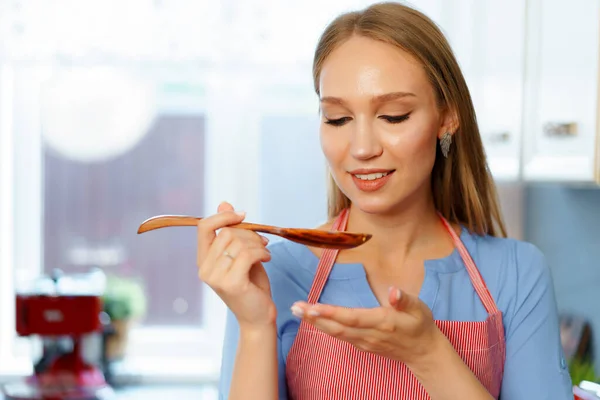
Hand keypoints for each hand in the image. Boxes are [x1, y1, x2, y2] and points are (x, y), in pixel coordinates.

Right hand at [197, 202, 275, 329]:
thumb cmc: (250, 285)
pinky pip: (247, 254)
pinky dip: (262, 252)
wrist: (258, 316)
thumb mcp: (240, 254)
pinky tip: (268, 258)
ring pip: (239, 243)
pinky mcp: (231, 284)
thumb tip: (224, 203)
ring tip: (265, 252)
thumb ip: (231, 231)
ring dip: (258, 244)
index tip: (242, 215)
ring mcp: (215, 278)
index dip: (223, 216)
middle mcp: (204, 269)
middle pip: (226, 233)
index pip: (203, 227)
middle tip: (262, 242)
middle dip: (249, 234)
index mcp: (203, 260)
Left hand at [290, 286, 443, 366]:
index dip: (332, 313)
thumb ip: (405, 299)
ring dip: (315, 323)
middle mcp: (369, 334)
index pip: (353, 318)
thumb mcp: (419, 309)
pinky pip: (339, 336)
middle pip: (337, 327)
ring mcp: (364, 342)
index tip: (314, 307)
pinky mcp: (361, 345)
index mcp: (382, 322)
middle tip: (295, 307)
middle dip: (315, 318)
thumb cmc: (420, 325)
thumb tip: (393, 291)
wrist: (423, 352)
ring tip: (298, 311)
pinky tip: (313, 320)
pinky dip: (324, 328)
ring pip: (335, 333)